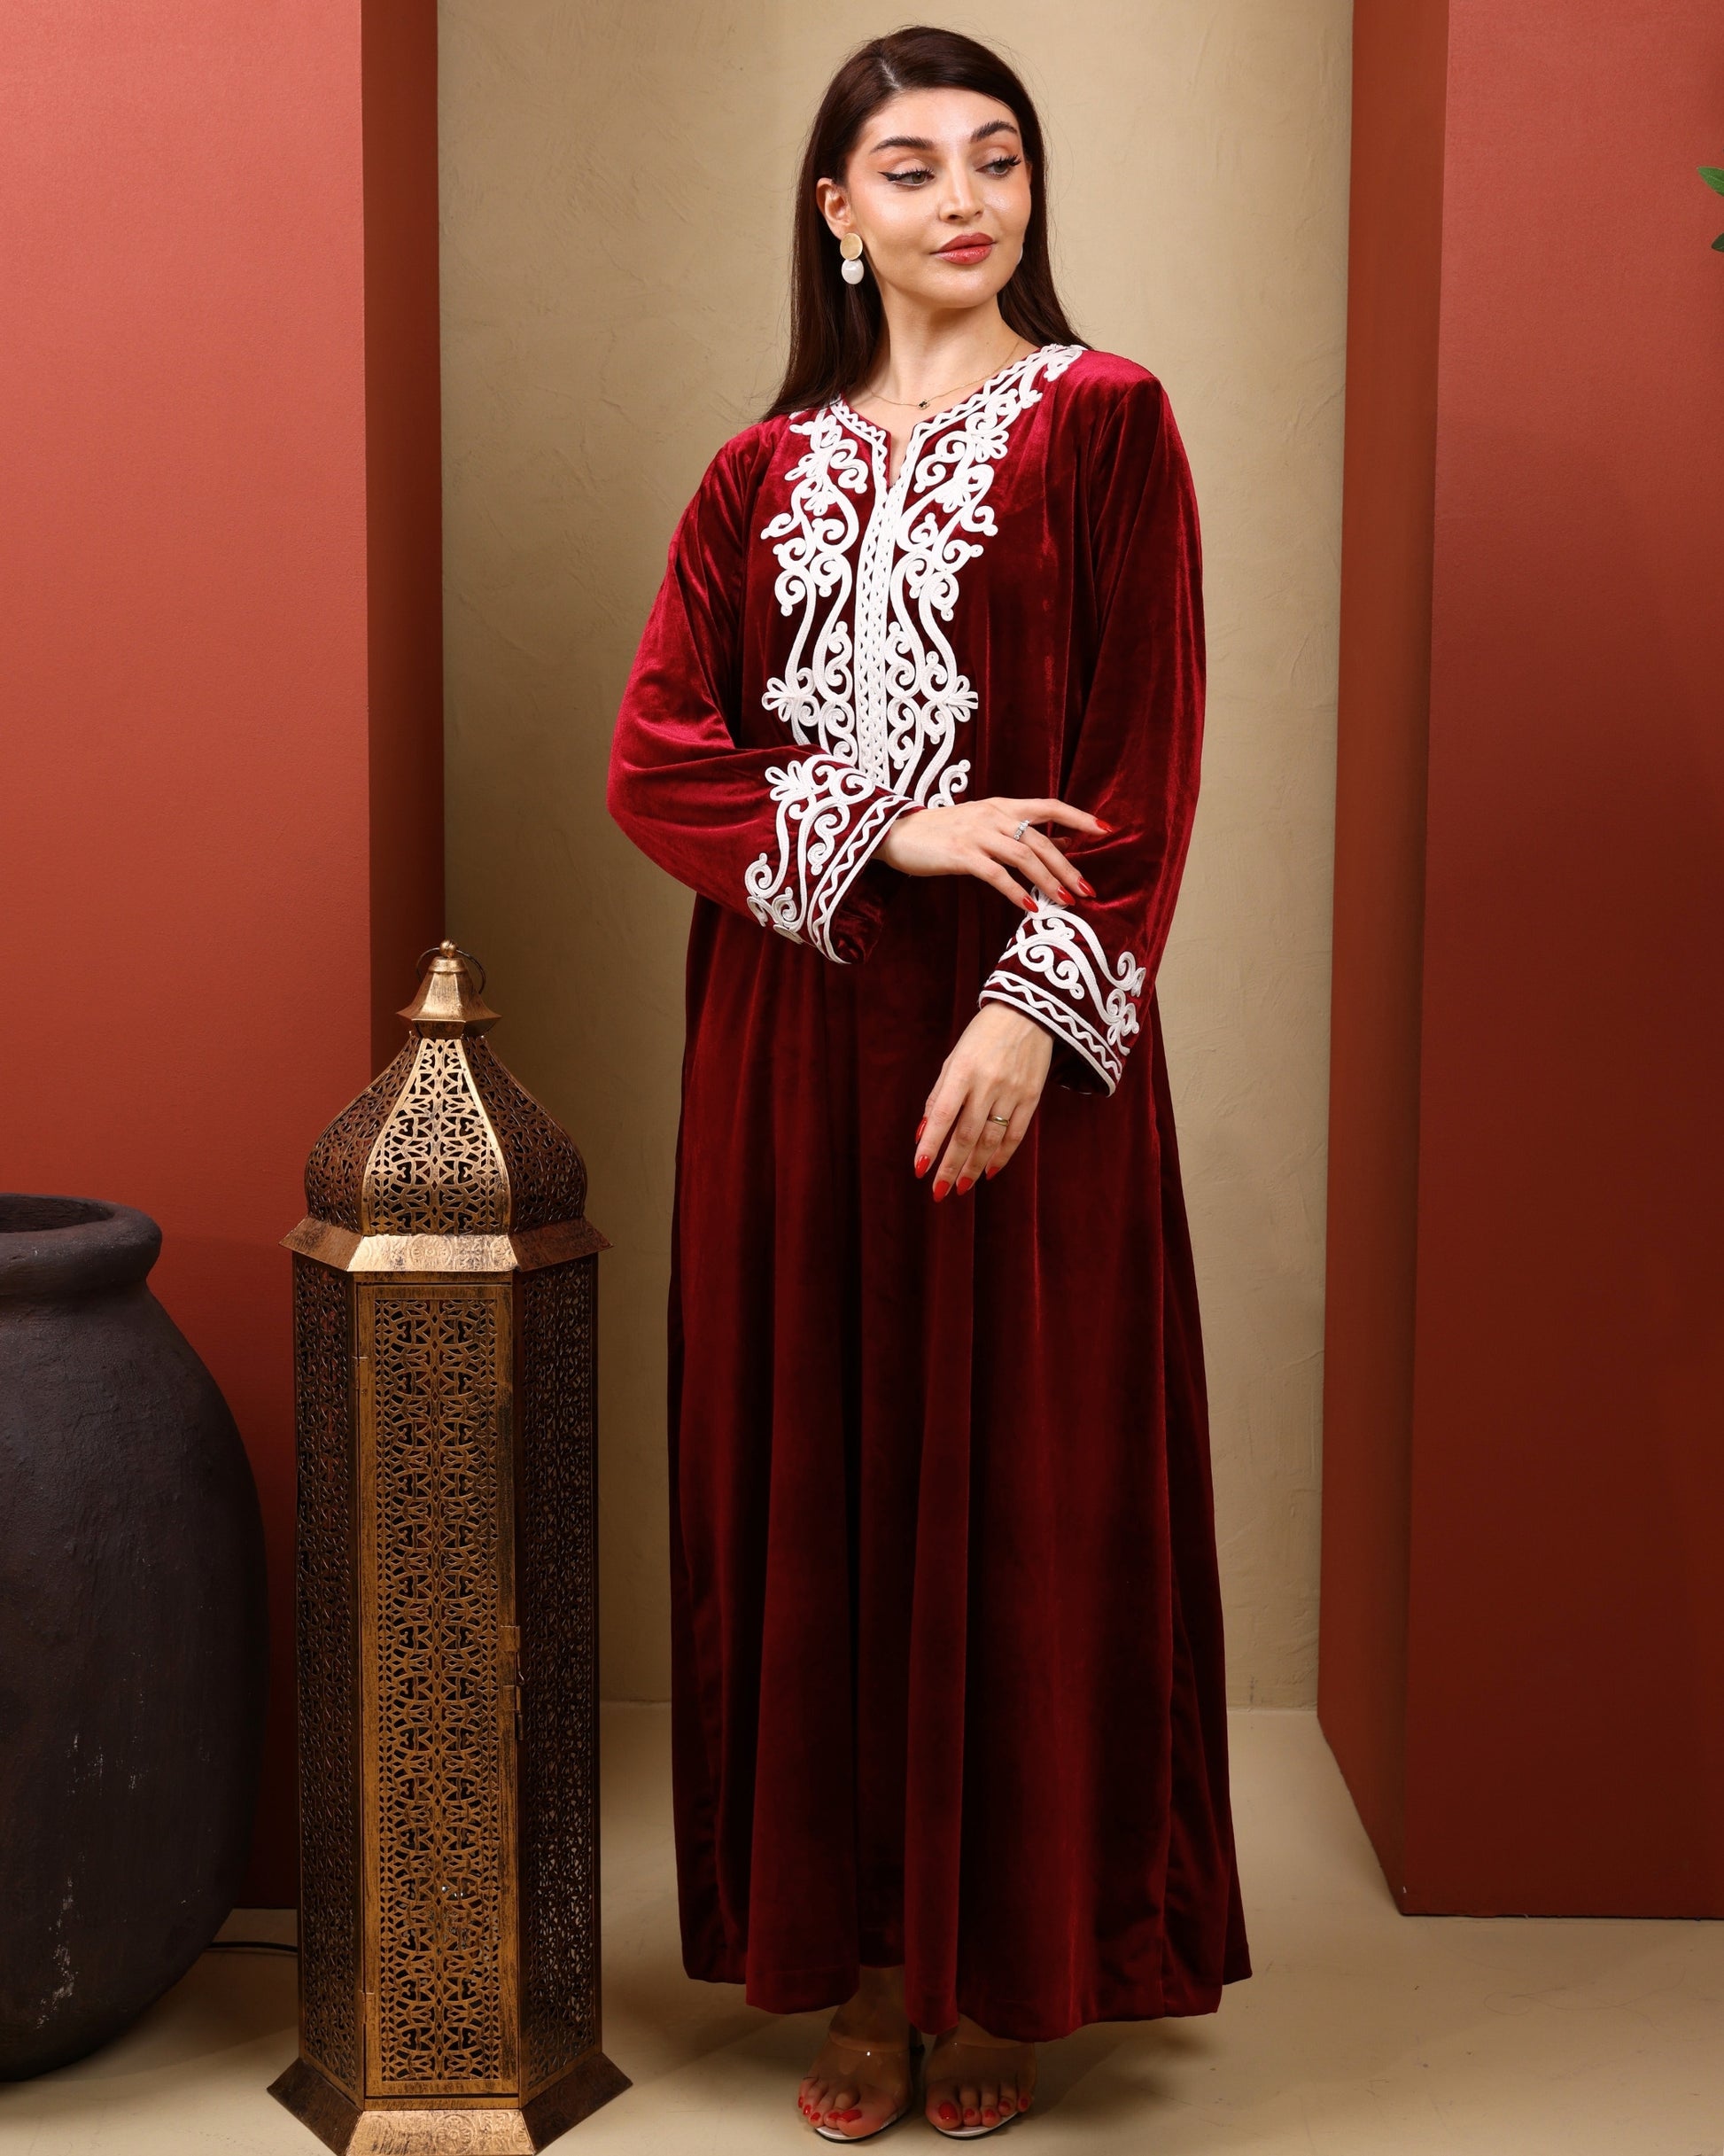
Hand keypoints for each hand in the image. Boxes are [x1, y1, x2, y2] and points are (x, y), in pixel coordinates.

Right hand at [878, 796, 1110, 910]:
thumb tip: (1061, 847)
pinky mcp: (961, 854)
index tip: (1106, 830)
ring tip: (1066, 903)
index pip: (1050, 806)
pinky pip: (997, 875)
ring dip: (1049, 882)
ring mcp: (977, 833)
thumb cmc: (942, 833)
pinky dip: (1017, 893)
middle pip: (1042, 840)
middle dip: (1068, 867)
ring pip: (1024, 857)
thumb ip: (1017, 833)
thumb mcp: (983, 825)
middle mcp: (993, 815)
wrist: (896, 833)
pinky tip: (1031, 908)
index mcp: (1002, 805)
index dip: (1079, 817)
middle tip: (1088, 890)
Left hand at [915, 1002, 1052, 1196]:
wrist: (1028, 1012)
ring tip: (960, 1186)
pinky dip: (1002, 1156)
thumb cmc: (982, 1036)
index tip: (919, 1169)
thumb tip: (922, 1132)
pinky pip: (1015, 1134)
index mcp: (963, 1070)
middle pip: (967, 1135)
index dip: (930, 1144)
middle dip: (950, 1166)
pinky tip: (989, 1172)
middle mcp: (988, 1083)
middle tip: (938, 1191)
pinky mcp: (1032, 1097)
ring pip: (991, 1140)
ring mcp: (1012, 1092)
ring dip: (974, 1167)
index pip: (942, 1115)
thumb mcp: (954, 1059)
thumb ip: (938, 1096)